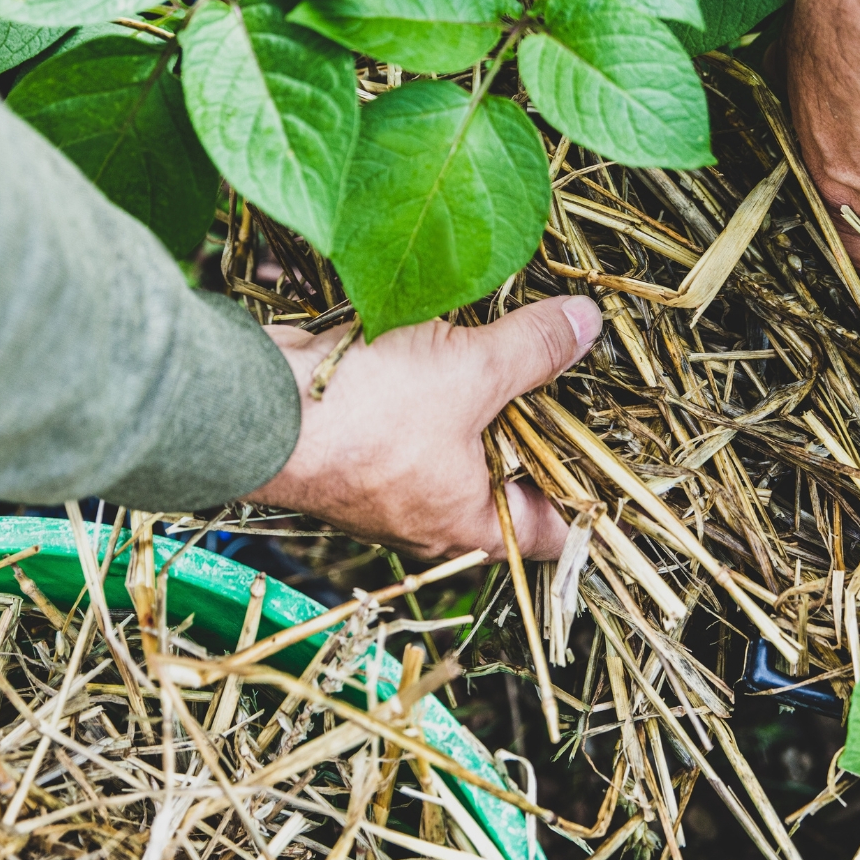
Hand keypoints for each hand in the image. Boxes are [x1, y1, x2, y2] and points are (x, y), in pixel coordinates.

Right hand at [246, 296, 601, 561]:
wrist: (251, 405)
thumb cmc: (364, 414)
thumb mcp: (469, 372)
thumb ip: (533, 350)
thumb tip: (586, 327)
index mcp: (467, 526)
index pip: (551, 532)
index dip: (585, 494)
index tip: (608, 448)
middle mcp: (425, 517)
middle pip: (504, 477)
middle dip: (531, 423)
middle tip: (562, 369)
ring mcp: (383, 484)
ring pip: (451, 441)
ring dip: (473, 393)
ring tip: (503, 339)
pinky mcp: (348, 444)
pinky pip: (406, 416)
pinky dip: (425, 381)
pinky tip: (436, 336)